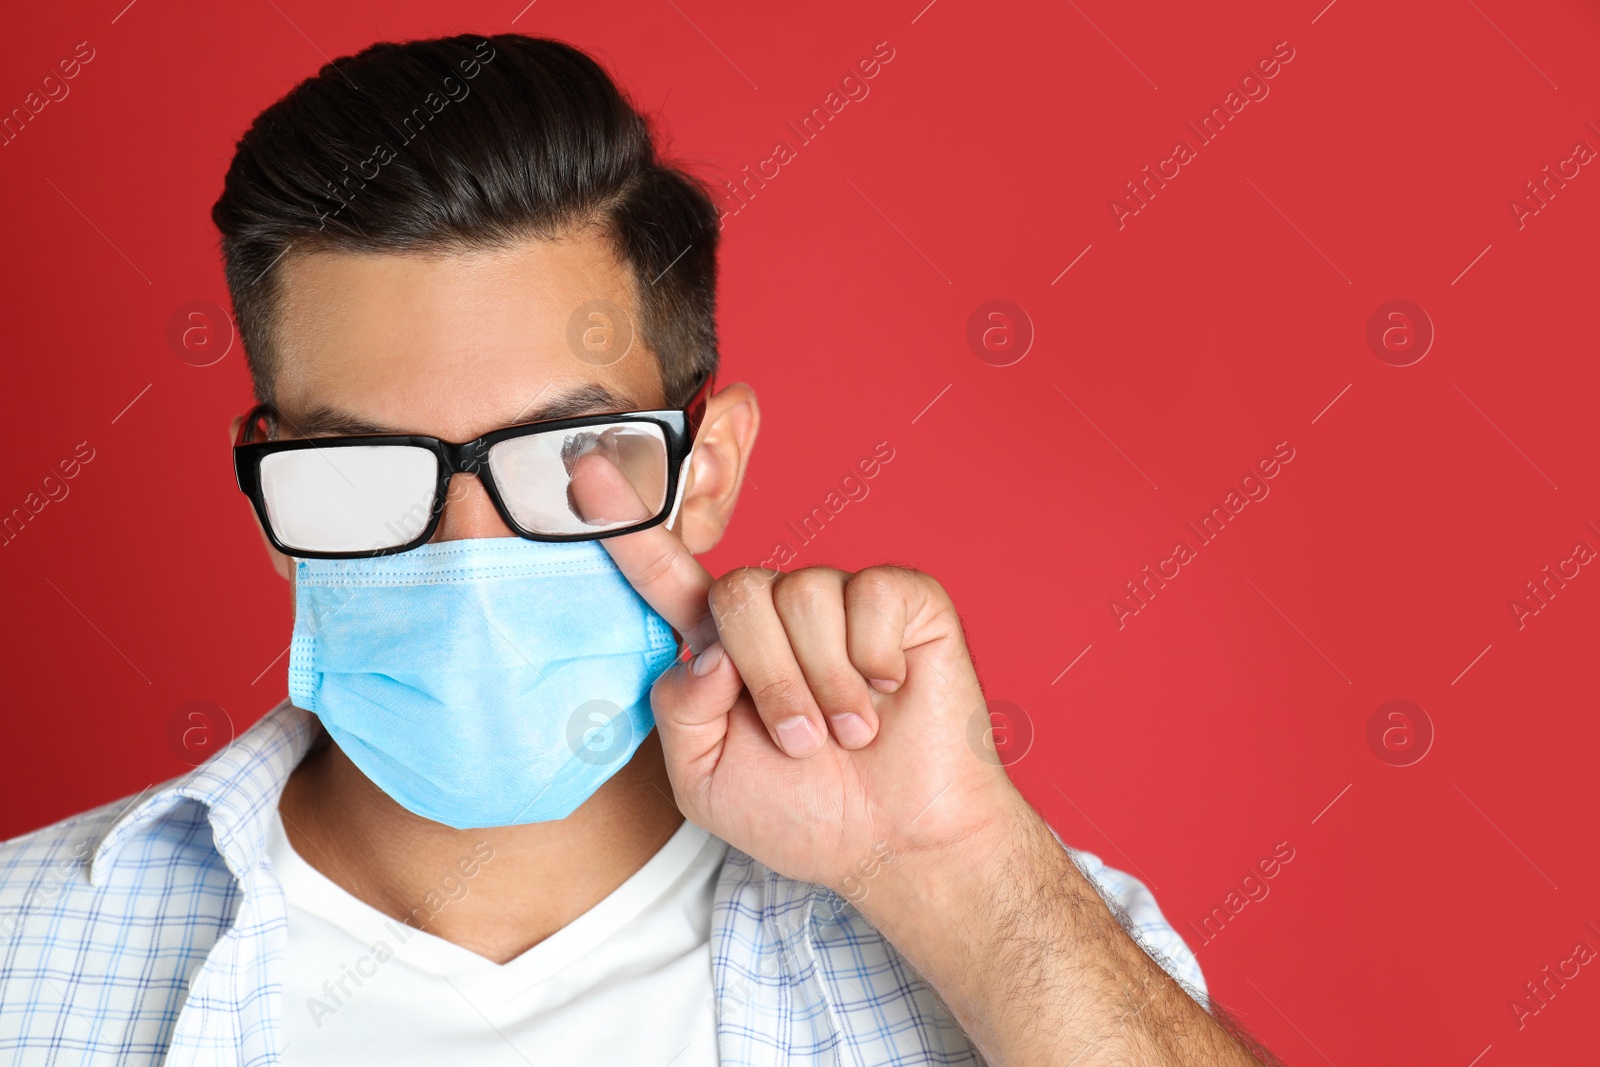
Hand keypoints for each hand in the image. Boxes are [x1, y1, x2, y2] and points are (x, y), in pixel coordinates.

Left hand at [572, 452, 1023, 897]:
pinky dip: (873, 662)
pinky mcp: (904, 599)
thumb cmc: (805, 815)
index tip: (586, 472)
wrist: (898, 843)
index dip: (628, 524)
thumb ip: (680, 708)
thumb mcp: (706, 778)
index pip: (666, 575)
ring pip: (802, 595)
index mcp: (722, 648)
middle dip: (768, 681)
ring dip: (823, 685)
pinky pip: (869, 595)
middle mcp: (777, 612)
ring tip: (850, 731)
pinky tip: (889, 692)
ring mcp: (841, 599)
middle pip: (738, 592)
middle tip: (802, 742)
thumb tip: (710, 648)